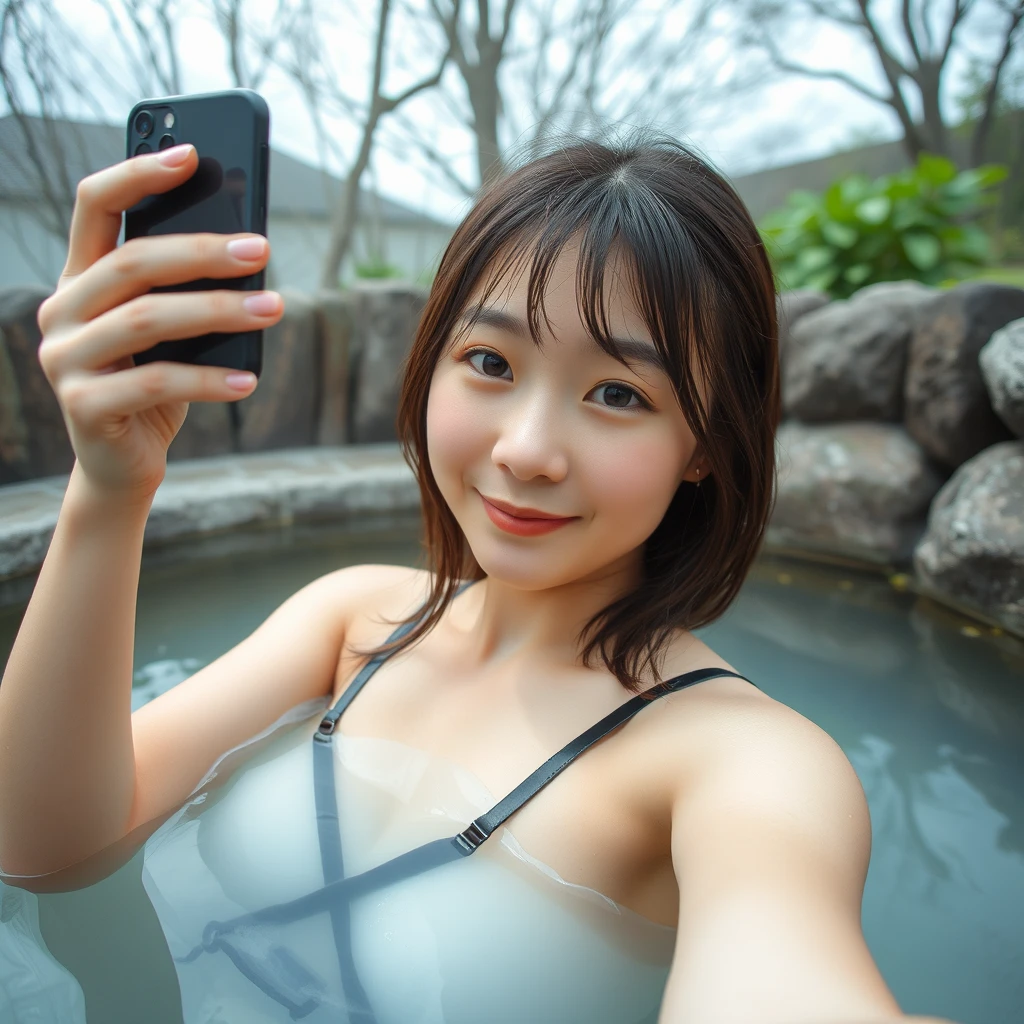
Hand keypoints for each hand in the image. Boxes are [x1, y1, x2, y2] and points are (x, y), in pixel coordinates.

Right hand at [36, 142, 283, 503]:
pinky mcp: (83, 405)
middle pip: (132, 262)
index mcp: (80, 280)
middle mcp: (60, 310)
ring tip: (273, 308)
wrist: (123, 464)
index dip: (137, 174)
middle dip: (203, 251)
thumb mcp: (171, 334)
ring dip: (218, 311)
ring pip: (147, 319)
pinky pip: (157, 382)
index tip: (191, 153)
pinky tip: (250, 381)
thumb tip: (248, 248)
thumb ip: (185, 293)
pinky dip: (210, 381)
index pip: (95, 206)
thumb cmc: (156, 387)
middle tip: (261, 249)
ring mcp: (64, 359)